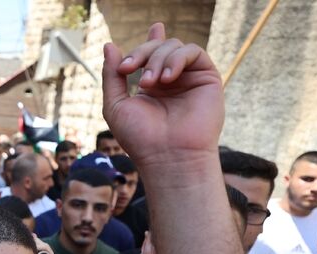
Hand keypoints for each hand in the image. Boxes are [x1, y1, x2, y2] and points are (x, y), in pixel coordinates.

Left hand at [102, 23, 223, 170]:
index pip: (152, 54)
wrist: (167, 156)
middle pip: (157, 46)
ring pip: (173, 46)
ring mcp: (189, 78)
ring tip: (148, 83)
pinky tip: (166, 79)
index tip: (146, 35)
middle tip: (127, 70)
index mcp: (152, 86)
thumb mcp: (116, 105)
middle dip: (140, 53)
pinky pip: (193, 52)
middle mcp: (171, 80)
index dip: (149, 40)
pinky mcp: (207, 78)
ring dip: (156, 58)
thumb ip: (111, 76)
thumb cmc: (140, 138)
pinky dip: (176, 59)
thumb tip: (109, 45)